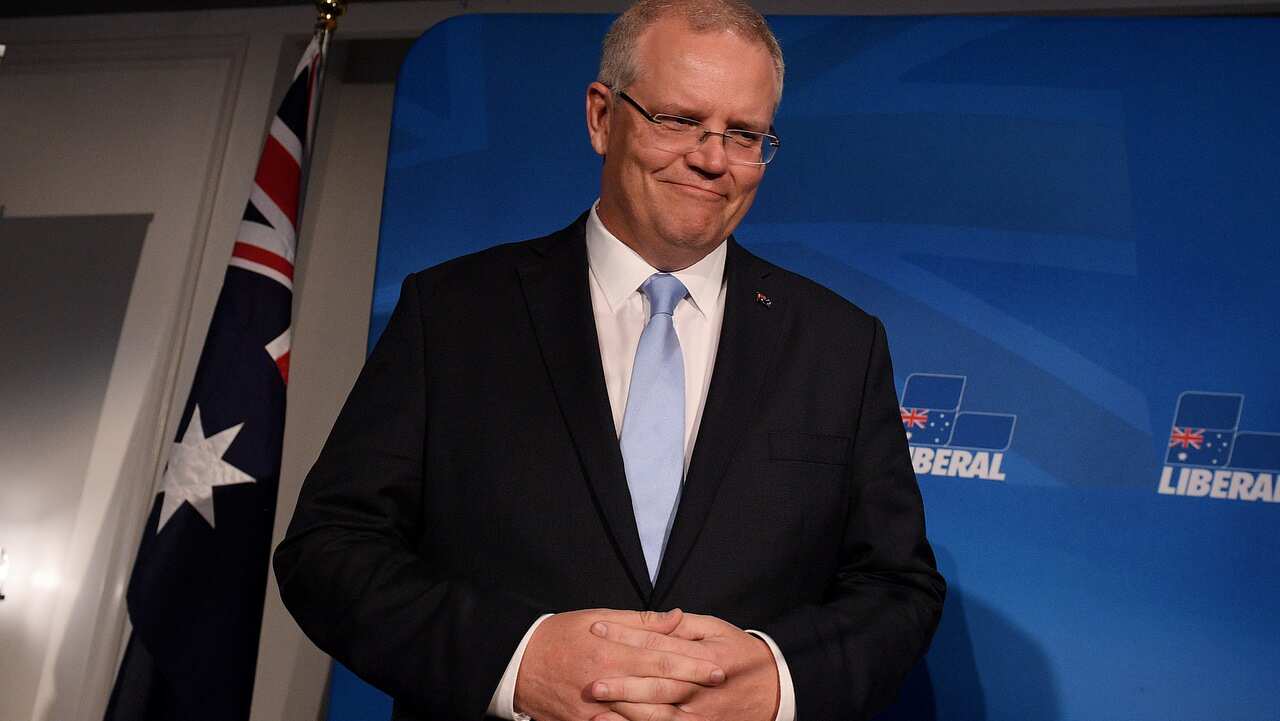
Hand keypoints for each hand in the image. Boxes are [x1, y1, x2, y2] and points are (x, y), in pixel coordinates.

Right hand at [514, 608, 726, 720]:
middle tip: (719, 686)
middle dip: (692, 687)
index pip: (662, 657)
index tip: (717, 666)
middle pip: (659, 687)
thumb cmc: (561, 636)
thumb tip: (677, 617)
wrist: (518, 663)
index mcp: (612, 650)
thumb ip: (641, 621)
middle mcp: (608, 679)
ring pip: (643, 714)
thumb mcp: (599, 617)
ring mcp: (597, 707)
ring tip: (700, 711)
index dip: (693, 663)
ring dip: (673, 712)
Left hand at [588, 612, 778, 720]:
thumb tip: (660, 617)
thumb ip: (684, 628)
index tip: (597, 629)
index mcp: (703, 657)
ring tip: (595, 702)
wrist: (774, 689)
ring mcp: (698, 715)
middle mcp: (700, 689)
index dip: (625, 637)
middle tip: (589, 678)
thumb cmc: (740, 654)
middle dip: (620, 680)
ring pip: (656, 713)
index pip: (657, 645)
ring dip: (624, 709)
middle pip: (654, 684)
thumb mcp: (716, 631)